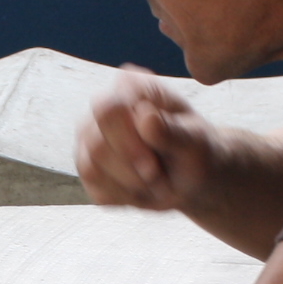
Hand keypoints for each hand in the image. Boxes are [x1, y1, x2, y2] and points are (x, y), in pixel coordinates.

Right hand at [75, 66, 217, 211]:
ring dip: (129, 185)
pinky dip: (123, 197)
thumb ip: (172, 132)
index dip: (129, 144)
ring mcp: (90, 135)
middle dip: (131, 171)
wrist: (192, 177)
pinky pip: (94, 188)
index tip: (155, 164)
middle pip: (97, 144)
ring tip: (155, 182)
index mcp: (131, 86)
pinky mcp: (87, 165)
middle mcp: (103, 106)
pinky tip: (142, 188)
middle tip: (159, 177)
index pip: (109, 109)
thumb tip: (145, 117)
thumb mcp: (195, 143)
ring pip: (90, 168)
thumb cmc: (195, 151)